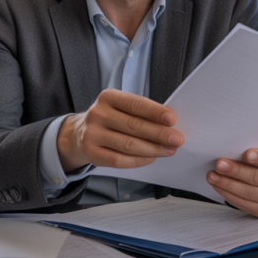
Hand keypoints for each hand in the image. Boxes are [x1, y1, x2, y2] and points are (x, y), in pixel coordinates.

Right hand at [57, 89, 183, 171]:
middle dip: (159, 134)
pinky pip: (119, 160)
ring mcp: (92, 134)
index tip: (172, 119)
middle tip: (177, 139)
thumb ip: (142, 113)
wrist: (80, 132)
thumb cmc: (111, 118)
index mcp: (108, 97)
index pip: (135, 104)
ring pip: (128, 144)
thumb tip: (169, 126)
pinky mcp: (92, 153)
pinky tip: (151, 158)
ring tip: (169, 150)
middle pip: (134, 126)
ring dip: (153, 149)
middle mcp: (98, 114)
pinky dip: (138, 160)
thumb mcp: (122, 107)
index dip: (155, 112)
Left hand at [207, 149, 257, 217]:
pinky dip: (228, 194)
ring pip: (248, 192)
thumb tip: (232, 147)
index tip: (246, 154)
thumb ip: (257, 148)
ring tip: (212, 176)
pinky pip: (243, 204)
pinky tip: (217, 186)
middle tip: (219, 164)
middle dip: (236, 171)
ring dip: (227, 184)